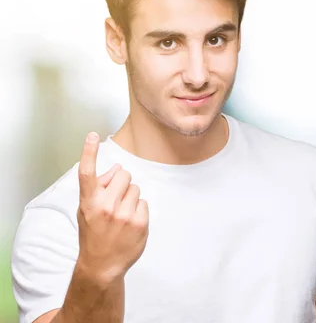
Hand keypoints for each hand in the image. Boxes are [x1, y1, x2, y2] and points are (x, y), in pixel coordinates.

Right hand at [76, 132, 148, 284]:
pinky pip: (144, 202)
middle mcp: (105, 206)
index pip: (87, 172)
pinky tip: (130, 223)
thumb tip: (116, 168)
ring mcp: (123, 215)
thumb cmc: (93, 233)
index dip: (89, 152)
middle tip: (115, 200)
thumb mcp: (87, 210)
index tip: (92, 135)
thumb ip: (100, 187)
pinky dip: (139, 210)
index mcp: (88, 202)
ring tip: (121, 215)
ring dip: (131, 197)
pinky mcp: (139, 223)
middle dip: (121, 184)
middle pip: (124, 175)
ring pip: (136, 188)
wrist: (101, 264)